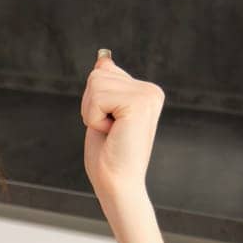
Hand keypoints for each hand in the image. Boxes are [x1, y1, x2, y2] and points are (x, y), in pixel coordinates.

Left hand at [81, 49, 164, 198]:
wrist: (117, 184)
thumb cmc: (108, 155)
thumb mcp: (102, 112)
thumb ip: (106, 85)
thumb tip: (103, 59)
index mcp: (145, 91)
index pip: (103, 72)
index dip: (93, 101)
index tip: (110, 124)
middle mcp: (151, 90)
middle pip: (98, 74)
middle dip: (91, 105)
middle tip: (109, 130)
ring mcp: (148, 95)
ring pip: (96, 83)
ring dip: (92, 112)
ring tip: (111, 132)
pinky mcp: (139, 103)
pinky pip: (97, 97)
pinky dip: (94, 118)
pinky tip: (112, 133)